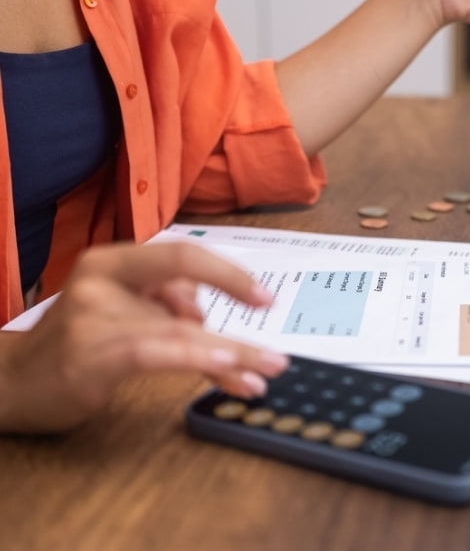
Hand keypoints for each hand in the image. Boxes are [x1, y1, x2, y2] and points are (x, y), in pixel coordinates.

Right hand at [0, 242, 287, 432]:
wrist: (12, 382)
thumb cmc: (79, 344)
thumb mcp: (128, 313)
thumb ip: (168, 307)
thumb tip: (209, 317)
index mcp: (114, 261)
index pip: (182, 254)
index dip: (228, 274)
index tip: (264, 297)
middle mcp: (101, 278)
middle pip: (186, 287)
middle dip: (239, 314)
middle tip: (276, 352)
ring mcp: (90, 315)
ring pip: (178, 329)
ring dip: (229, 354)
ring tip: (263, 374)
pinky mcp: (86, 356)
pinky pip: (153, 352)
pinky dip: (196, 357)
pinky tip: (227, 371)